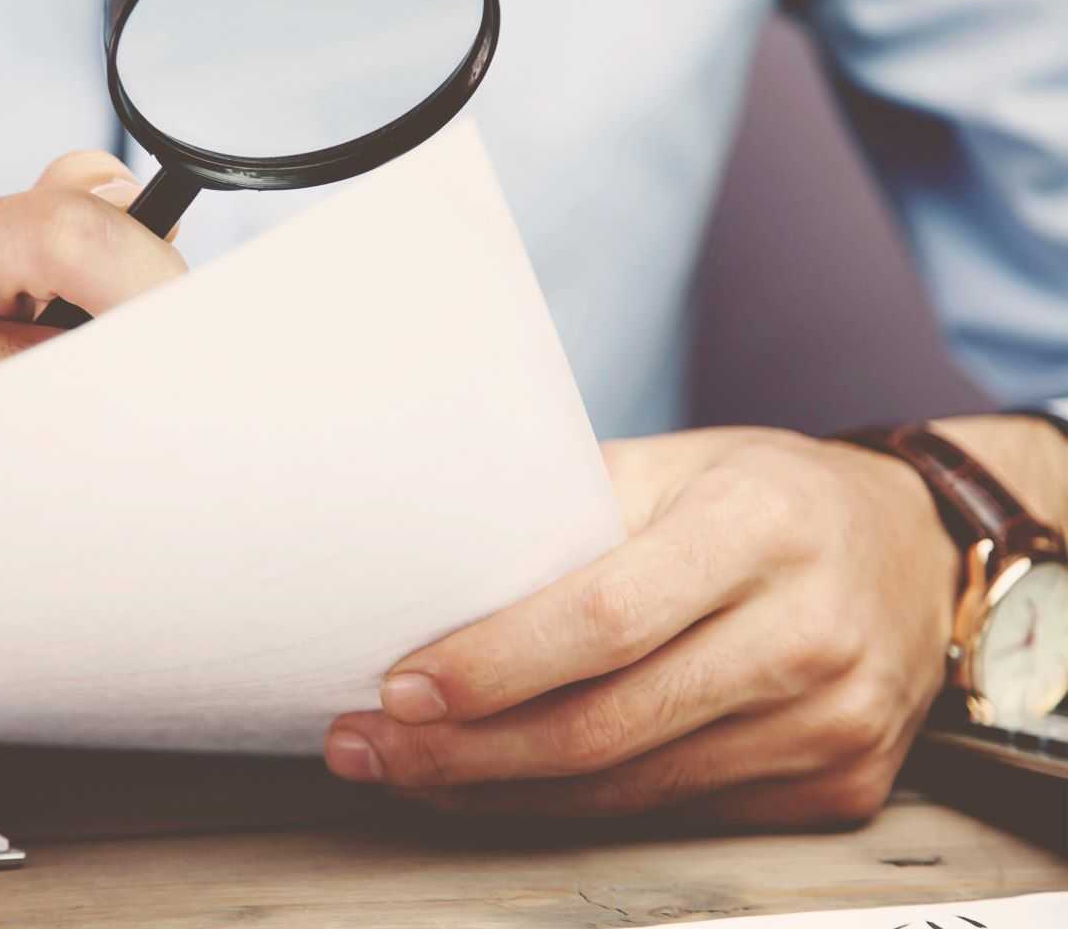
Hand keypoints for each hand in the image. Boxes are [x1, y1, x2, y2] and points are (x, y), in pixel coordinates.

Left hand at [324, 425, 962, 825]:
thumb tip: (425, 573)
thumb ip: (566, 514)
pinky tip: (501, 786)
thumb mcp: (674, 465)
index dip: (493, 665)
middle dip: (465, 751)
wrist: (913, 550)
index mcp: (761, 526)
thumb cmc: (765, 496)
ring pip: (631, 788)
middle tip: (364, 748)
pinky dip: (573, 807)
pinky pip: (674, 812)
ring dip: (500, 790)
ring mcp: (835, 723)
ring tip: (405, 772)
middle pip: (608, 724)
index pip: (606, 618)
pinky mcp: (838, 787)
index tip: (399, 688)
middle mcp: (810, 632)